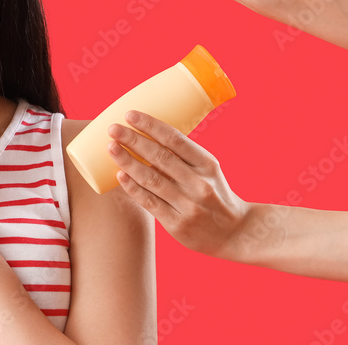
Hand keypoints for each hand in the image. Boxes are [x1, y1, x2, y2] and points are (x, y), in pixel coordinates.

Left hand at [107, 110, 249, 258]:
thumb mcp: (207, 170)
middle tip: (113, 128)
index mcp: (207, 164)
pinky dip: (133, 187)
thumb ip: (182, 157)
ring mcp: (188, 205)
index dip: (151, 126)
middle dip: (133, 140)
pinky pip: (150, 202)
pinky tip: (119, 175)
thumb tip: (143, 136)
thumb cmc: (213, 193)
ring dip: (128, 161)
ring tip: (111, 147)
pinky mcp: (177, 224)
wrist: (236, 233)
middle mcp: (199, 183)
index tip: (130, 114)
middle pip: (160, 157)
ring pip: (152, 179)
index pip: (176, 140)